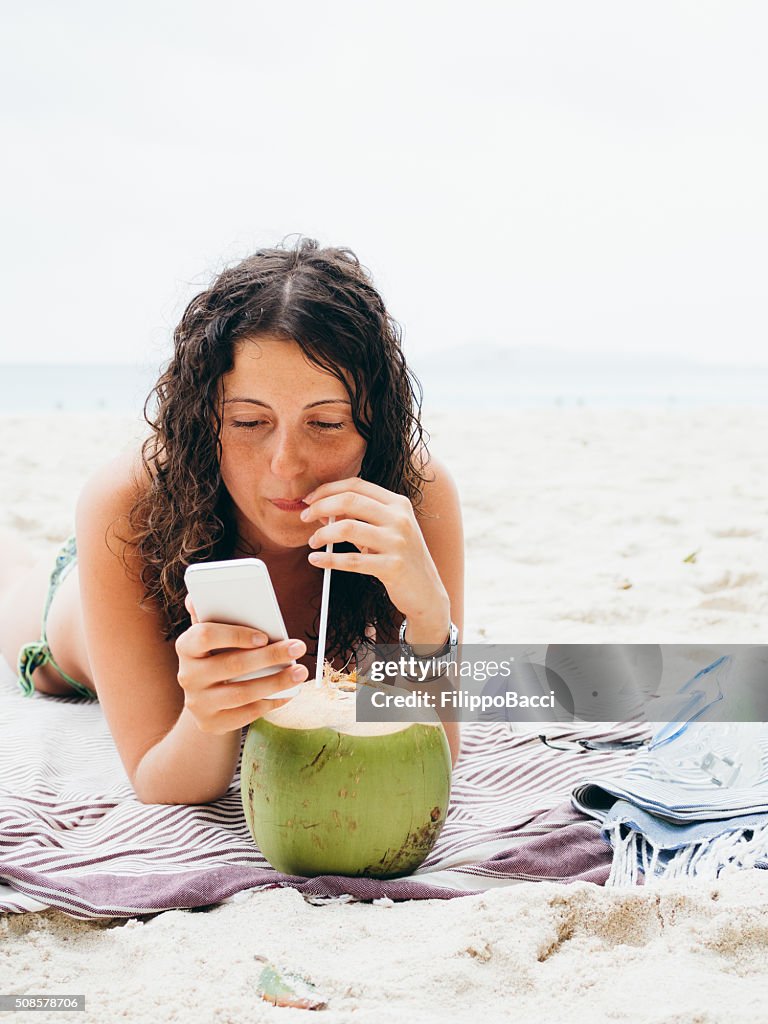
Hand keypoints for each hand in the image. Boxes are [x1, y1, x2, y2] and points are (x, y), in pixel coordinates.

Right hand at [175, 595, 308, 733]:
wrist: (204, 698)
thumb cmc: (215, 655)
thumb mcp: (211, 634)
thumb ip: (211, 614)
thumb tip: (196, 595)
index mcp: (186, 646)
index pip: (205, 635)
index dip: (235, 635)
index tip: (264, 636)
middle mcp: (187, 675)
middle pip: (231, 665)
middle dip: (270, 656)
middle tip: (298, 647)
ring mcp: (198, 702)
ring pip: (242, 693)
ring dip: (276, 682)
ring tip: (300, 672)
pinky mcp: (211, 723)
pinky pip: (246, 714)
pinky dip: (270, 703)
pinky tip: (288, 693)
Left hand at [301, 478, 449, 637]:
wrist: (426, 592)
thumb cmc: (401, 558)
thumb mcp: (388, 530)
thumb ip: (361, 517)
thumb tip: (323, 509)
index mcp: (398, 503)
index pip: (356, 485)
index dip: (328, 489)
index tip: (309, 499)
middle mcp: (400, 518)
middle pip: (349, 500)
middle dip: (320, 506)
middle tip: (304, 517)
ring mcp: (398, 542)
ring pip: (347, 528)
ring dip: (322, 533)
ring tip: (312, 542)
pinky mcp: (393, 567)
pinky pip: (351, 560)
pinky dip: (328, 559)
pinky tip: (316, 559)